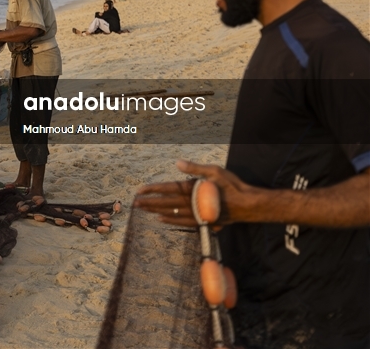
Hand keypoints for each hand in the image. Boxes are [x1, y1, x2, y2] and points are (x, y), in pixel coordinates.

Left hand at [135, 159, 252, 226]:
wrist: (249, 205)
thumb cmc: (233, 186)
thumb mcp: (215, 171)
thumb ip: (195, 168)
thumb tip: (178, 163)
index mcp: (194, 189)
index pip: (168, 189)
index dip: (153, 190)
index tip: (140, 191)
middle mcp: (193, 203)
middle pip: (167, 203)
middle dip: (150, 202)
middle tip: (135, 203)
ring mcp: (197, 214)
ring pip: (173, 213)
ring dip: (157, 211)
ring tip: (144, 210)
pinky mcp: (203, 221)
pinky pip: (183, 222)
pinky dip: (171, 221)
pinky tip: (162, 219)